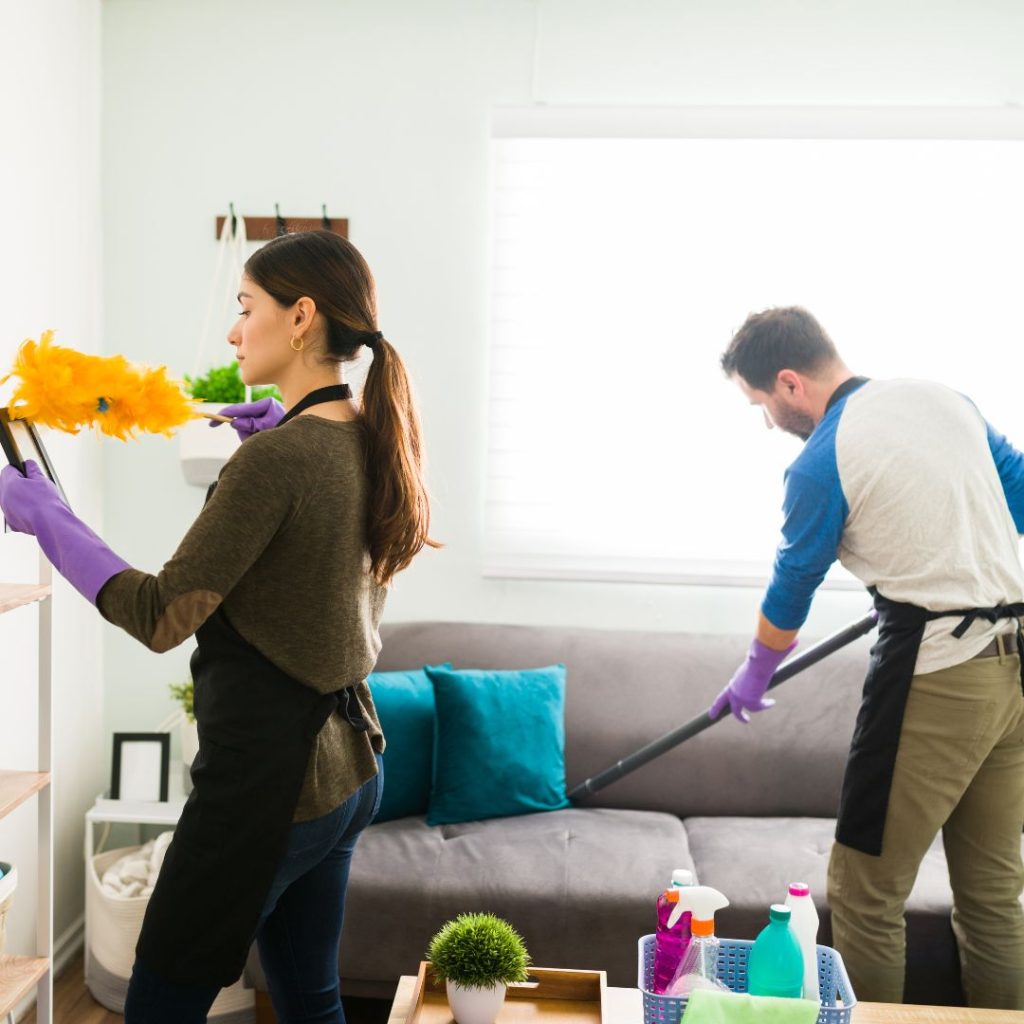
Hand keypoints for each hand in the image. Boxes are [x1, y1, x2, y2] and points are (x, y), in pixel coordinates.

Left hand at [0, 461, 129, 604]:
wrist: (51, 524)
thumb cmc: (48, 502)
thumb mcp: (42, 481)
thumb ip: (33, 470)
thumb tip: (29, 464)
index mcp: (10, 484)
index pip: (9, 470)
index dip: (20, 469)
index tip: (28, 471)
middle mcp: (4, 497)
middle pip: (7, 485)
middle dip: (19, 484)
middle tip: (35, 486)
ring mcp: (7, 511)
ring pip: (11, 500)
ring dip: (21, 498)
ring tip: (37, 500)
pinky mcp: (13, 523)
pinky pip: (15, 514)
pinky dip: (23, 512)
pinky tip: (35, 512)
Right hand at [211, 397, 284, 439]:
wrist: (306, 444)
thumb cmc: (288, 435)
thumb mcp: (267, 429)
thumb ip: (250, 425)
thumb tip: (234, 423)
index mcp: (267, 405)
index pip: (241, 409)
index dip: (225, 414)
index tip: (212, 420)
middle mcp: (266, 409)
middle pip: (243, 421)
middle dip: (245, 433)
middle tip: (254, 440)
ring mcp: (266, 417)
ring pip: (247, 430)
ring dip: (252, 439)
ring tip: (265, 441)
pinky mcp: (268, 426)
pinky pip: (254, 436)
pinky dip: (256, 441)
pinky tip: (266, 443)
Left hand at [709, 638, 796, 723]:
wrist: (762, 660)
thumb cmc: (761, 657)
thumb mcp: (761, 659)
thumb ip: (768, 657)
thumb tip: (790, 642)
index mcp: (735, 679)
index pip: (726, 691)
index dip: (724, 698)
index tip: (721, 703)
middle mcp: (734, 687)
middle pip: (721, 701)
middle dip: (716, 709)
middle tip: (711, 716)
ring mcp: (739, 695)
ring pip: (737, 711)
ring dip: (741, 717)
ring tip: (746, 720)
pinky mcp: (748, 700)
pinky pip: (758, 707)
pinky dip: (765, 705)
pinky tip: (771, 702)